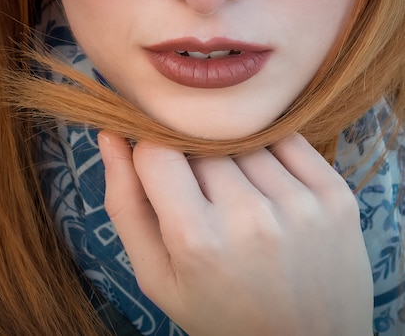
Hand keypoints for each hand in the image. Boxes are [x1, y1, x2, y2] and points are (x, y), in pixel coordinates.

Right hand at [98, 132, 373, 335]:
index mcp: (197, 241)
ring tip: (241, 198)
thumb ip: (125, 204)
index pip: (156, 151)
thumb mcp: (158, 276)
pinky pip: (288, 139)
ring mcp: (299, 204)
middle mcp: (250, 217)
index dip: (153, 155)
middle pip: (202, 142)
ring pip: (244, 137)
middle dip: (194, 159)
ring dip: (234, 155)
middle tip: (206, 196)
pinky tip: (271, 186)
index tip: (162, 169)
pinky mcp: (335, 194)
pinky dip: (271, 150)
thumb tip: (111, 134)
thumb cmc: (222, 312)